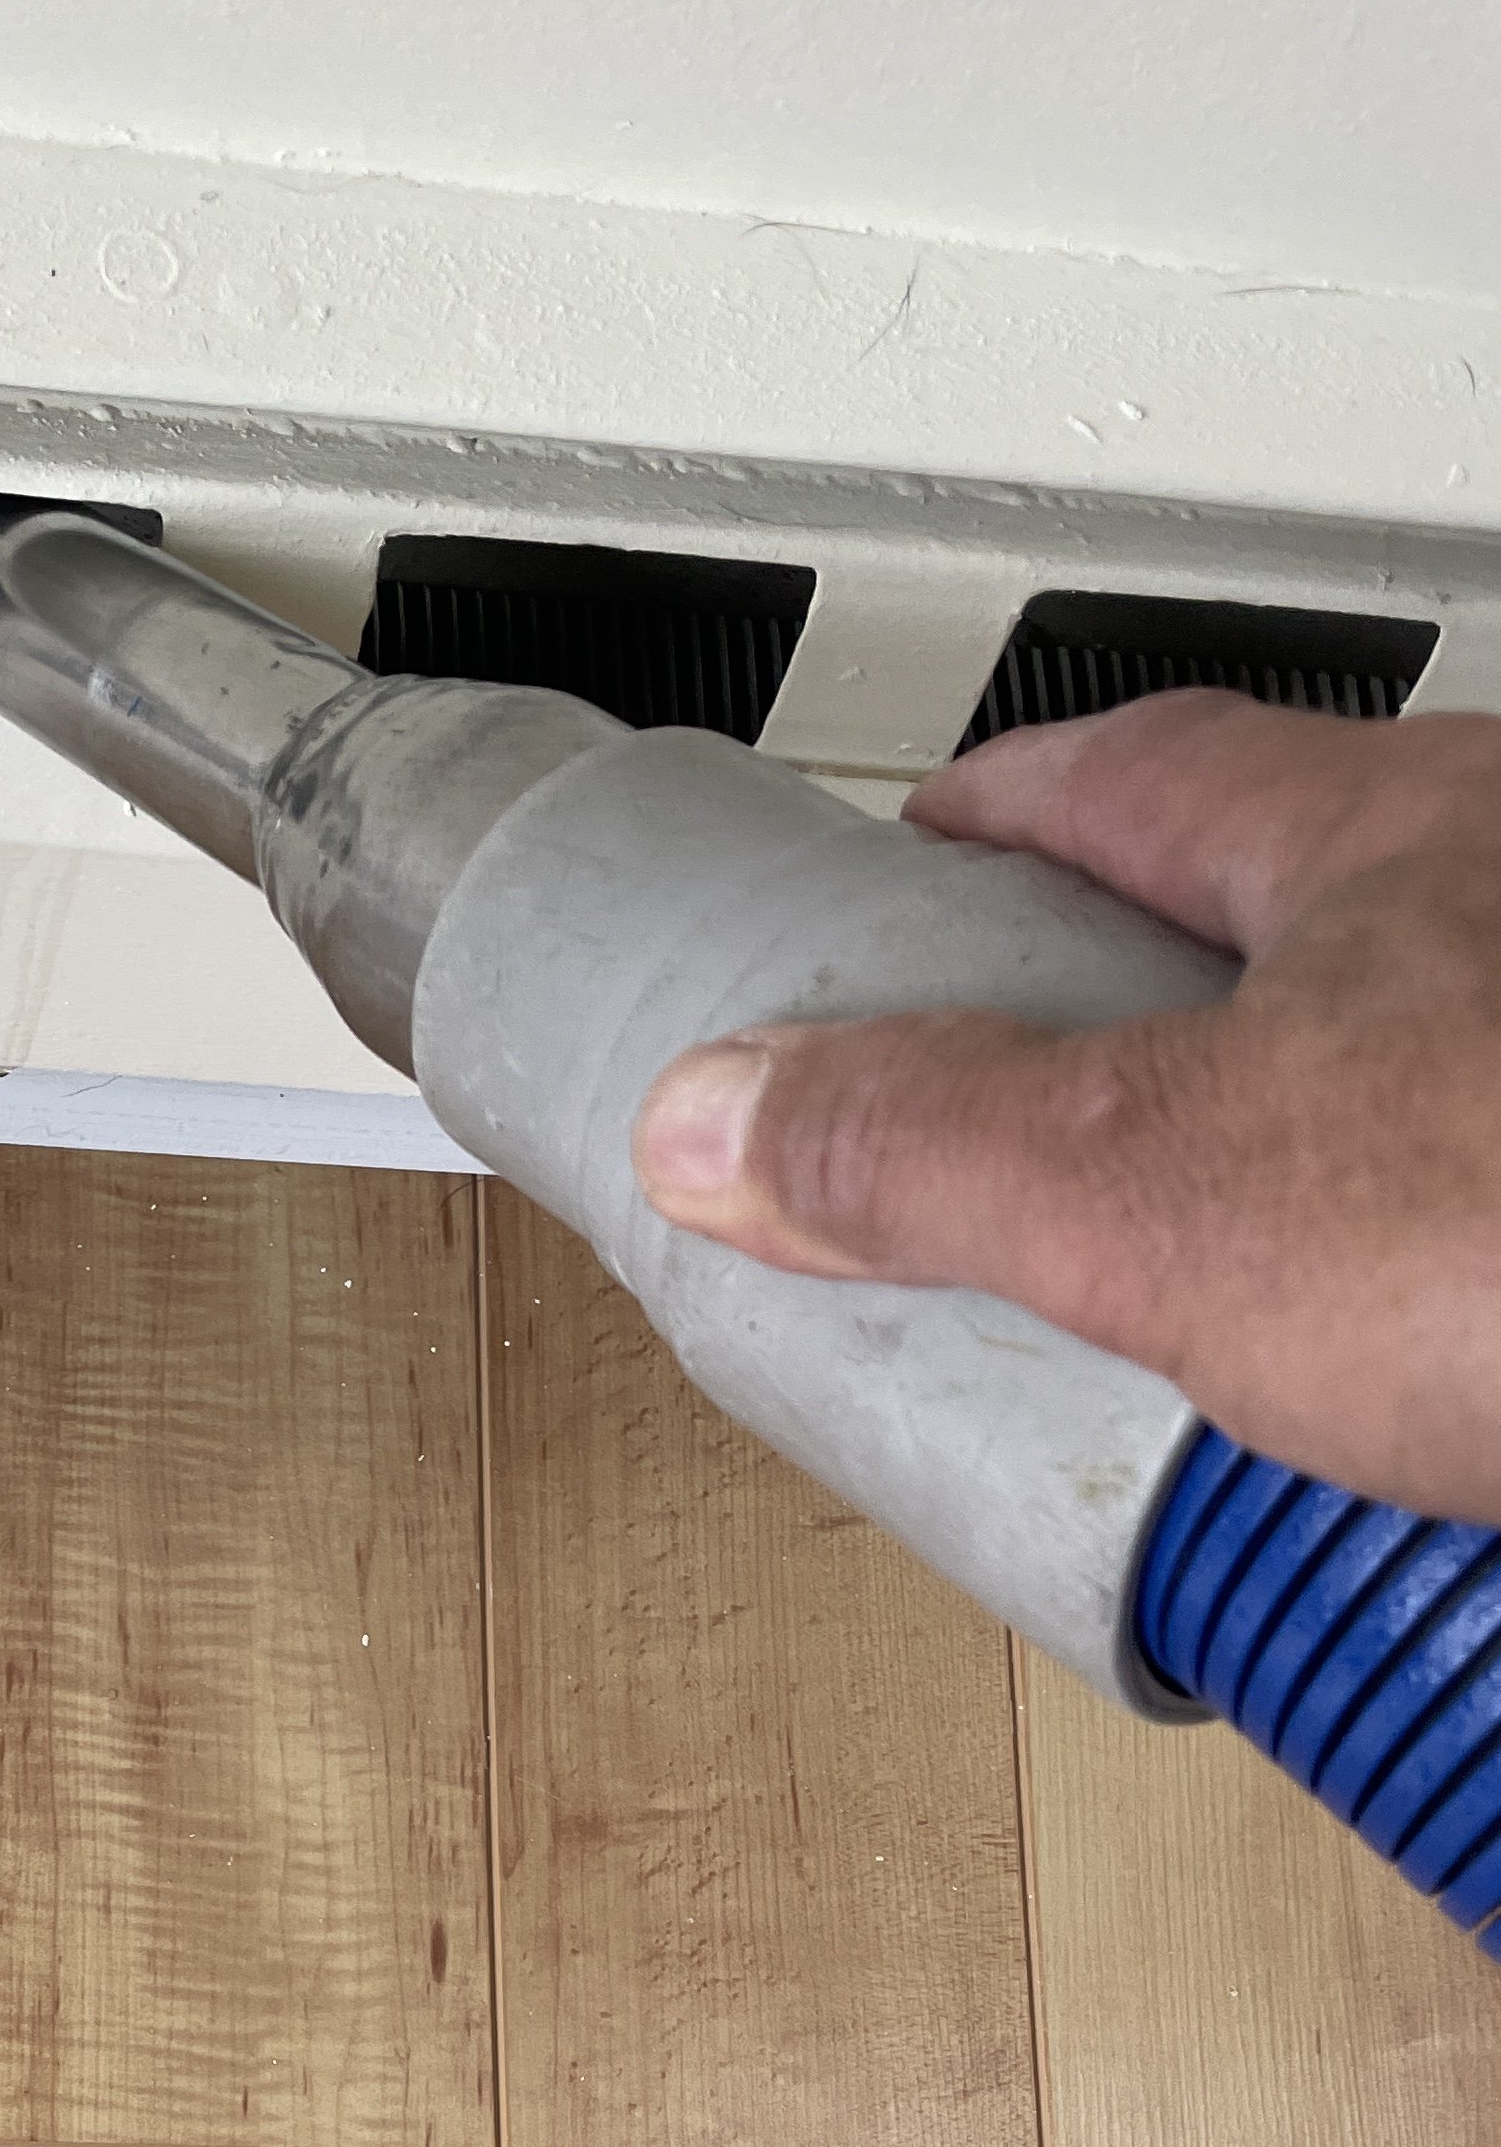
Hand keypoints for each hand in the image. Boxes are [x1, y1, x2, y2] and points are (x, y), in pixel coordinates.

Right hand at [628, 695, 1500, 1522]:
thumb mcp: (1169, 1190)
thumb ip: (928, 1148)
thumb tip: (724, 1112)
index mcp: (1390, 838)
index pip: (1135, 766)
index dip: (996, 816)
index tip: (916, 849)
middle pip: (1305, 895)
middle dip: (1164, 988)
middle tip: (1056, 1095)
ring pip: (1440, 1049)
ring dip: (1328, 1145)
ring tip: (1232, 1289)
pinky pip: (1498, 1211)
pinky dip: (1448, 1282)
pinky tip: (1426, 1380)